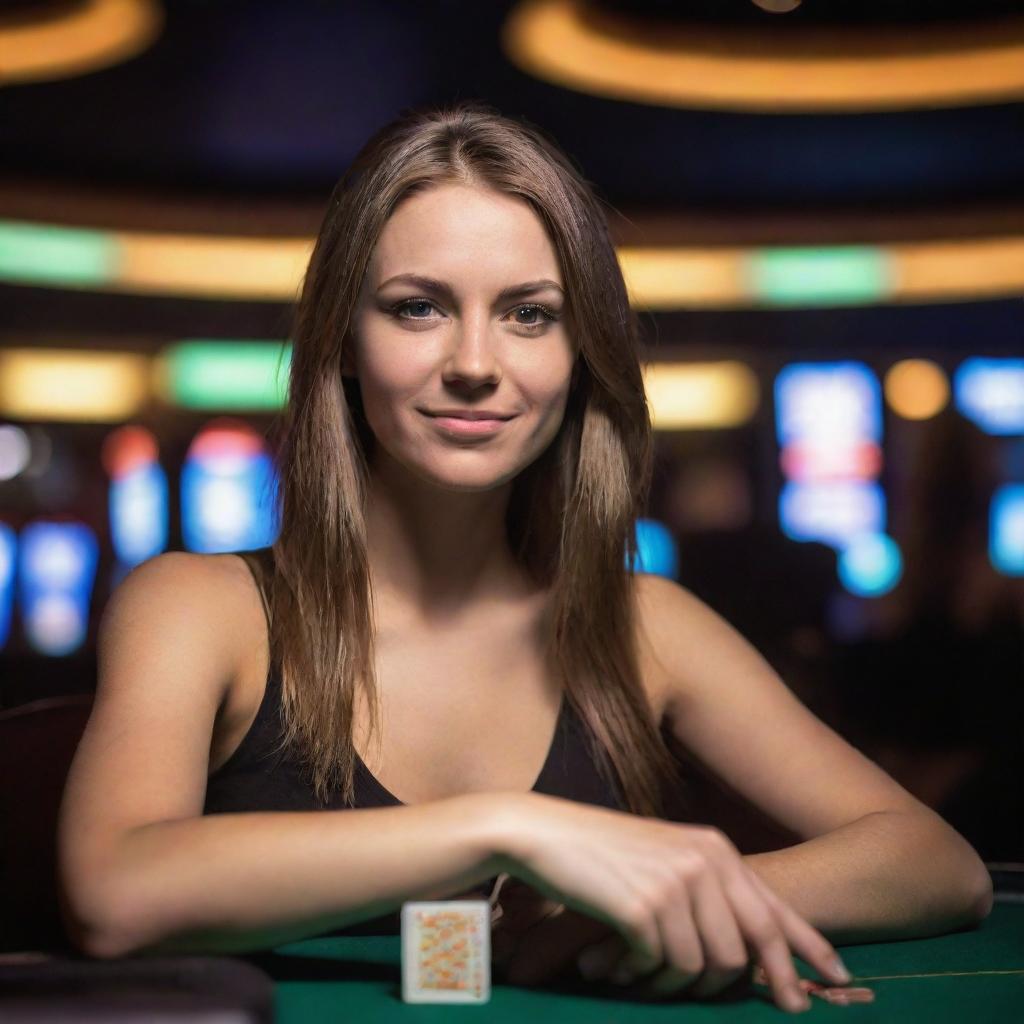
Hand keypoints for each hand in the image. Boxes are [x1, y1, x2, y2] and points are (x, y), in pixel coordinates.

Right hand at [501, 794, 853, 1013]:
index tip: (839, 980)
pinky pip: (662, 967)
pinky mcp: (643, 908)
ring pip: (704, 966)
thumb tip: (747, 952)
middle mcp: (704, 862)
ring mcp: (675, 884)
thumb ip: (710, 893)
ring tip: (645, 975)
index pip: (774, 908)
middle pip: (747, 948)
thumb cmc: (603, 851)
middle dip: (752, 984)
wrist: (545, 834)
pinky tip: (615, 964)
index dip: (809, 948)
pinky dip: (642, 975)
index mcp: (715, 848)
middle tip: (766, 1007)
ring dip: (676, 984)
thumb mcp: (667, 859)